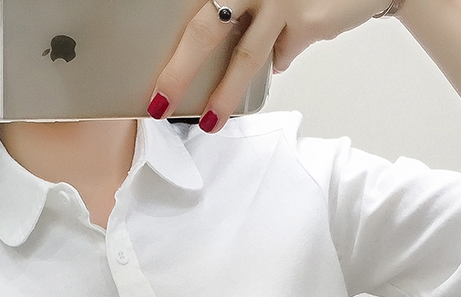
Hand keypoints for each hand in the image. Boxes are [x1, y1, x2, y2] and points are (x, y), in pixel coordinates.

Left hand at [148, 0, 394, 131]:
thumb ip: (247, 11)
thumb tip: (232, 43)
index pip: (195, 9)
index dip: (174, 49)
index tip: (153, 78)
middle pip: (205, 29)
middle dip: (180, 72)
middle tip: (160, 103)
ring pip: (245, 56)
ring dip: (225, 94)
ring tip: (210, 122)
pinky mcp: (307, 20)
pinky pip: (282, 54)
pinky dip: (281, 56)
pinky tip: (291, 42)